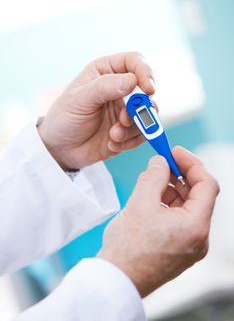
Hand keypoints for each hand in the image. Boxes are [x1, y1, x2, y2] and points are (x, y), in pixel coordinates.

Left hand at [38, 52, 154, 169]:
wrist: (60, 149)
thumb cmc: (64, 118)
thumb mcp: (78, 99)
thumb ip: (103, 87)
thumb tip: (132, 81)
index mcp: (106, 72)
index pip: (135, 62)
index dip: (145, 73)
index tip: (148, 90)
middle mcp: (119, 89)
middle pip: (146, 91)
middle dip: (139, 109)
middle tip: (124, 121)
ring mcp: (125, 110)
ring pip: (147, 114)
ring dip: (133, 128)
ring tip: (113, 136)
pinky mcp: (128, 131)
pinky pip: (142, 134)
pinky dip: (130, 142)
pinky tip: (111, 144)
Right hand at [98, 147, 219, 296]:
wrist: (116, 280)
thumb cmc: (127, 248)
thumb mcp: (140, 202)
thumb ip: (154, 176)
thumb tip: (161, 162)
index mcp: (196, 226)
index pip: (207, 184)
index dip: (192, 163)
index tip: (175, 152)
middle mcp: (199, 238)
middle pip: (198, 196)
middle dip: (180, 176)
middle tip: (161, 163)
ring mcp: (190, 246)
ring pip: (188, 207)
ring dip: (172, 190)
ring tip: (151, 181)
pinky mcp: (179, 249)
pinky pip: (180, 220)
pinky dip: (168, 205)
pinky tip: (151, 198)